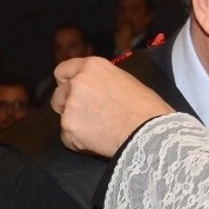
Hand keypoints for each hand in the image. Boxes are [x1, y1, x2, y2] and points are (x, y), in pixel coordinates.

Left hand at [52, 56, 173, 156]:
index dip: (67, 83)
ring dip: (76, 124)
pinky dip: (79, 142)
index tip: (71, 92)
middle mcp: (77, 83)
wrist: (150, 132)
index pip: (62, 71)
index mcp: (92, 67)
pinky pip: (68, 137)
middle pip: (58, 95)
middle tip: (88, 116)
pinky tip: (99, 141)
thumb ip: (103, 82)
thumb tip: (98, 90)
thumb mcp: (126, 81)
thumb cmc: (147, 108)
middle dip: (68, 105)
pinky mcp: (69, 129)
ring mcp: (71, 106)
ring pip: (63, 117)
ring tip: (100, 131)